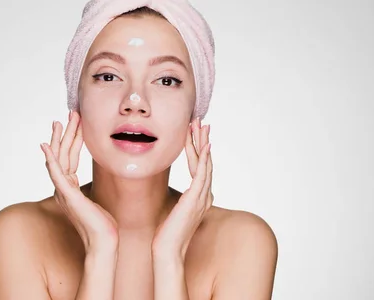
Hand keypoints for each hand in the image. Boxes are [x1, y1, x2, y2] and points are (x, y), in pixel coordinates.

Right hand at [40, 110, 118, 254]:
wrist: (104, 241)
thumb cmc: (103, 224)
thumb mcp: (98, 198)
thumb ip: (91, 187)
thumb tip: (99, 177)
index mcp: (70, 188)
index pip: (70, 157)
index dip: (73, 139)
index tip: (77, 122)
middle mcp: (63, 188)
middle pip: (63, 154)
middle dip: (67, 133)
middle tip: (71, 114)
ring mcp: (64, 192)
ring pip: (58, 159)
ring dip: (59, 139)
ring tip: (59, 122)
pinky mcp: (68, 196)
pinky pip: (56, 174)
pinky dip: (50, 159)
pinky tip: (46, 146)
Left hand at [152, 117, 213, 260]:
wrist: (167, 251)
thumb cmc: (167, 235)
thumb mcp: (173, 212)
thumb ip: (178, 200)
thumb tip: (174, 193)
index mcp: (200, 197)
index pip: (200, 167)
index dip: (199, 148)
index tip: (195, 132)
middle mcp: (204, 195)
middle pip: (206, 161)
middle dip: (203, 140)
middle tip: (202, 121)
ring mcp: (202, 197)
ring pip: (205, 163)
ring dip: (203, 143)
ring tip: (202, 126)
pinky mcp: (196, 199)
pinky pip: (202, 174)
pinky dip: (204, 159)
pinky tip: (205, 146)